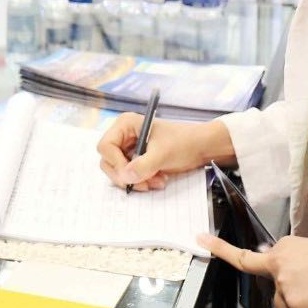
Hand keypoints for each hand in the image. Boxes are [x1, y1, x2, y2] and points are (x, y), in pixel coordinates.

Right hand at [96, 114, 219, 190]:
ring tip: (156, 181)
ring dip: (136, 180)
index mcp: (125, 125)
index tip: (130, 175)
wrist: (202, 147)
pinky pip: (130, 175)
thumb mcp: (162, 154)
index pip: (106, 146)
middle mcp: (124, 135)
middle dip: (127, 175)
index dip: (116, 163)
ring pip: (119, 171)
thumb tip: (124, 177)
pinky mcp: (137, 160)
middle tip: (144, 183)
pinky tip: (158, 180)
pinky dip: (142, 181)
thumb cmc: (184, 142)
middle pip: (109, 161)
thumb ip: (142, 166)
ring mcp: (129, 148)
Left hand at [199, 233, 307, 307]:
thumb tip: (284, 280)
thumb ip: (294, 263)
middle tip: (288, 294)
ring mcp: (285, 284)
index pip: (249, 255)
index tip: (200, 238)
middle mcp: (279, 263)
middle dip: (279, 296)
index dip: (221, 249)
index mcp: (283, 248)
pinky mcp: (297, 303)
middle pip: (266, 286)